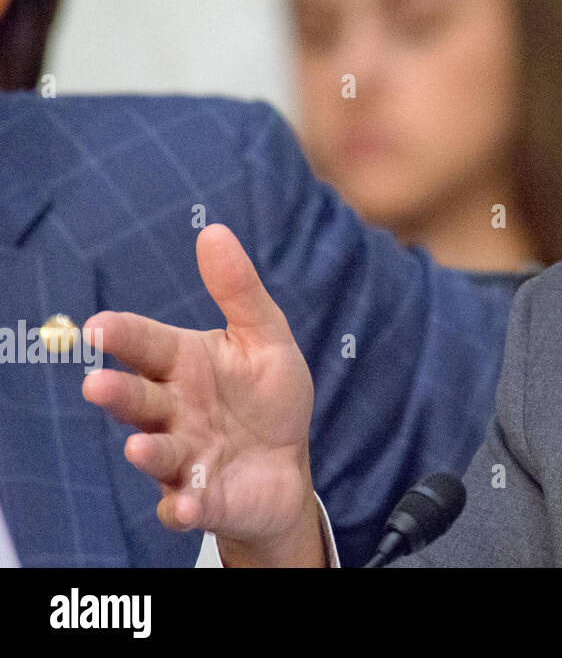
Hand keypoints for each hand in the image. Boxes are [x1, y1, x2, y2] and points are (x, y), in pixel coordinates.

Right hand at [82, 224, 323, 565]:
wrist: (287, 464)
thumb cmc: (266, 395)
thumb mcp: (264, 338)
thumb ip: (238, 290)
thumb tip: (213, 231)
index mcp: (184, 366)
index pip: (146, 345)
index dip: (122, 336)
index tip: (100, 326)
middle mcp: (173, 412)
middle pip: (138, 400)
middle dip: (118, 394)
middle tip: (99, 385)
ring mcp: (184, 458)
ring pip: (157, 454)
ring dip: (148, 452)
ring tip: (140, 447)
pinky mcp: (203, 499)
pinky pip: (187, 506)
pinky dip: (185, 507)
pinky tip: (188, 505)